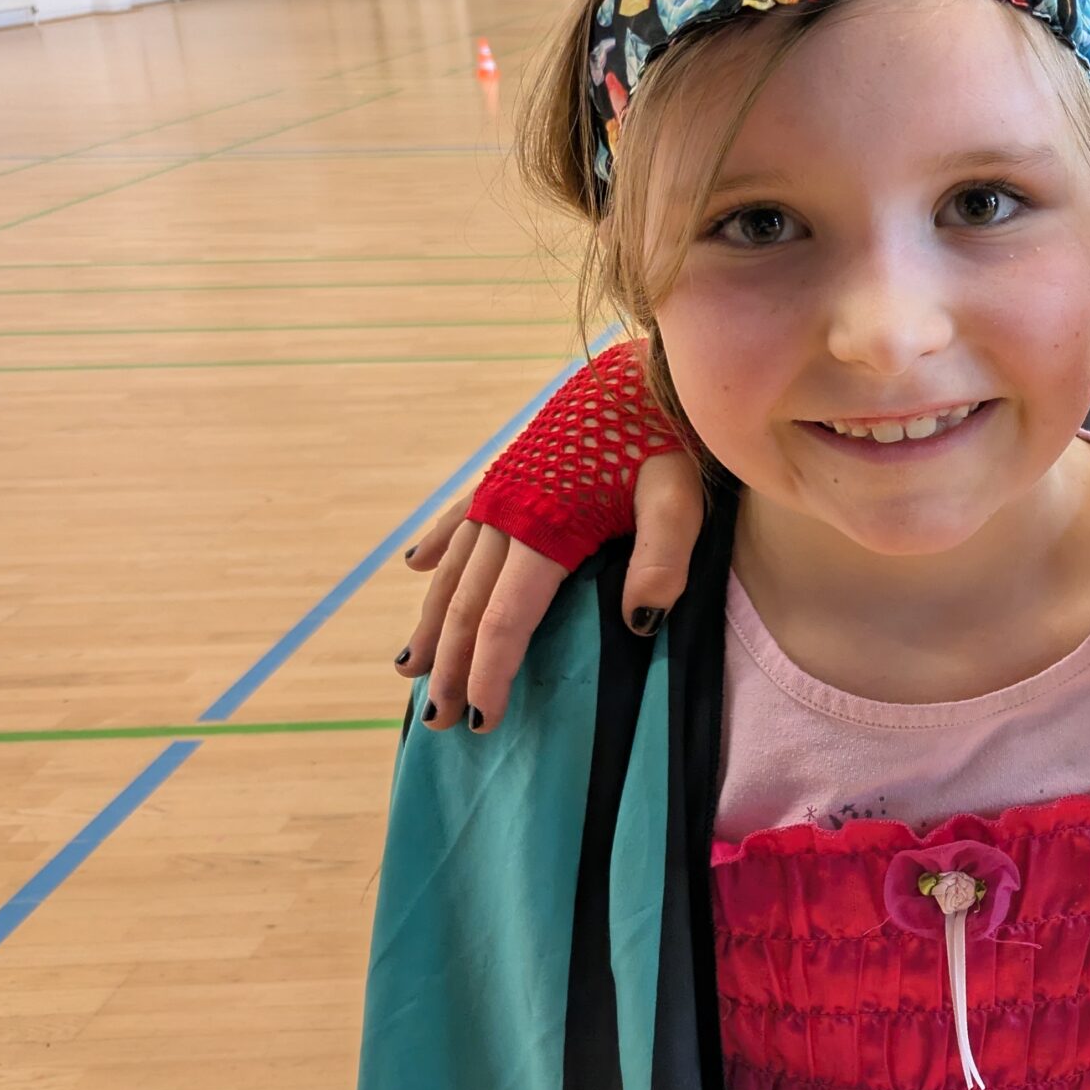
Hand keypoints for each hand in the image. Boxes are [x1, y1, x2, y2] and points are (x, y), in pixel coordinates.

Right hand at [394, 452, 706, 731]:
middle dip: (450, 666)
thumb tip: (639, 622)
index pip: (505, 619)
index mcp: (544, 529)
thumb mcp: (678, 497)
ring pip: (452, 571)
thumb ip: (662, 558)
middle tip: (439, 720)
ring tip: (410, 669)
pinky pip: (457, 517)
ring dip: (430, 623)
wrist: (643, 369)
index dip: (490, 672)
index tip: (483, 718)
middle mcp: (507, 514)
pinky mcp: (506, 470)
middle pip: (466, 606)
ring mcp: (499, 491)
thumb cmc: (667, 437)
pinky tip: (415, 567)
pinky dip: (435, 545)